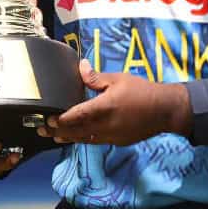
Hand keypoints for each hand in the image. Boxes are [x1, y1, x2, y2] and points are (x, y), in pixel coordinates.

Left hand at [37, 59, 192, 146]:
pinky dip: (83, 139)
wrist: (165, 110)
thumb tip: (81, 67)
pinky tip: (78, 137)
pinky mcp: (118, 141)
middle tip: (43, 130)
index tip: (48, 119)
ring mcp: (111, 136)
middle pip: (76, 131)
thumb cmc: (142, 91)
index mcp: (104, 108)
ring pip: (85, 139)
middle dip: (58, 131)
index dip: (60, 119)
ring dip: (68, 138)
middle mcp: (105, 125)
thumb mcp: (118, 79)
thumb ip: (96, 77)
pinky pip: (96, 141)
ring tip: (55, 136)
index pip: (75, 116)